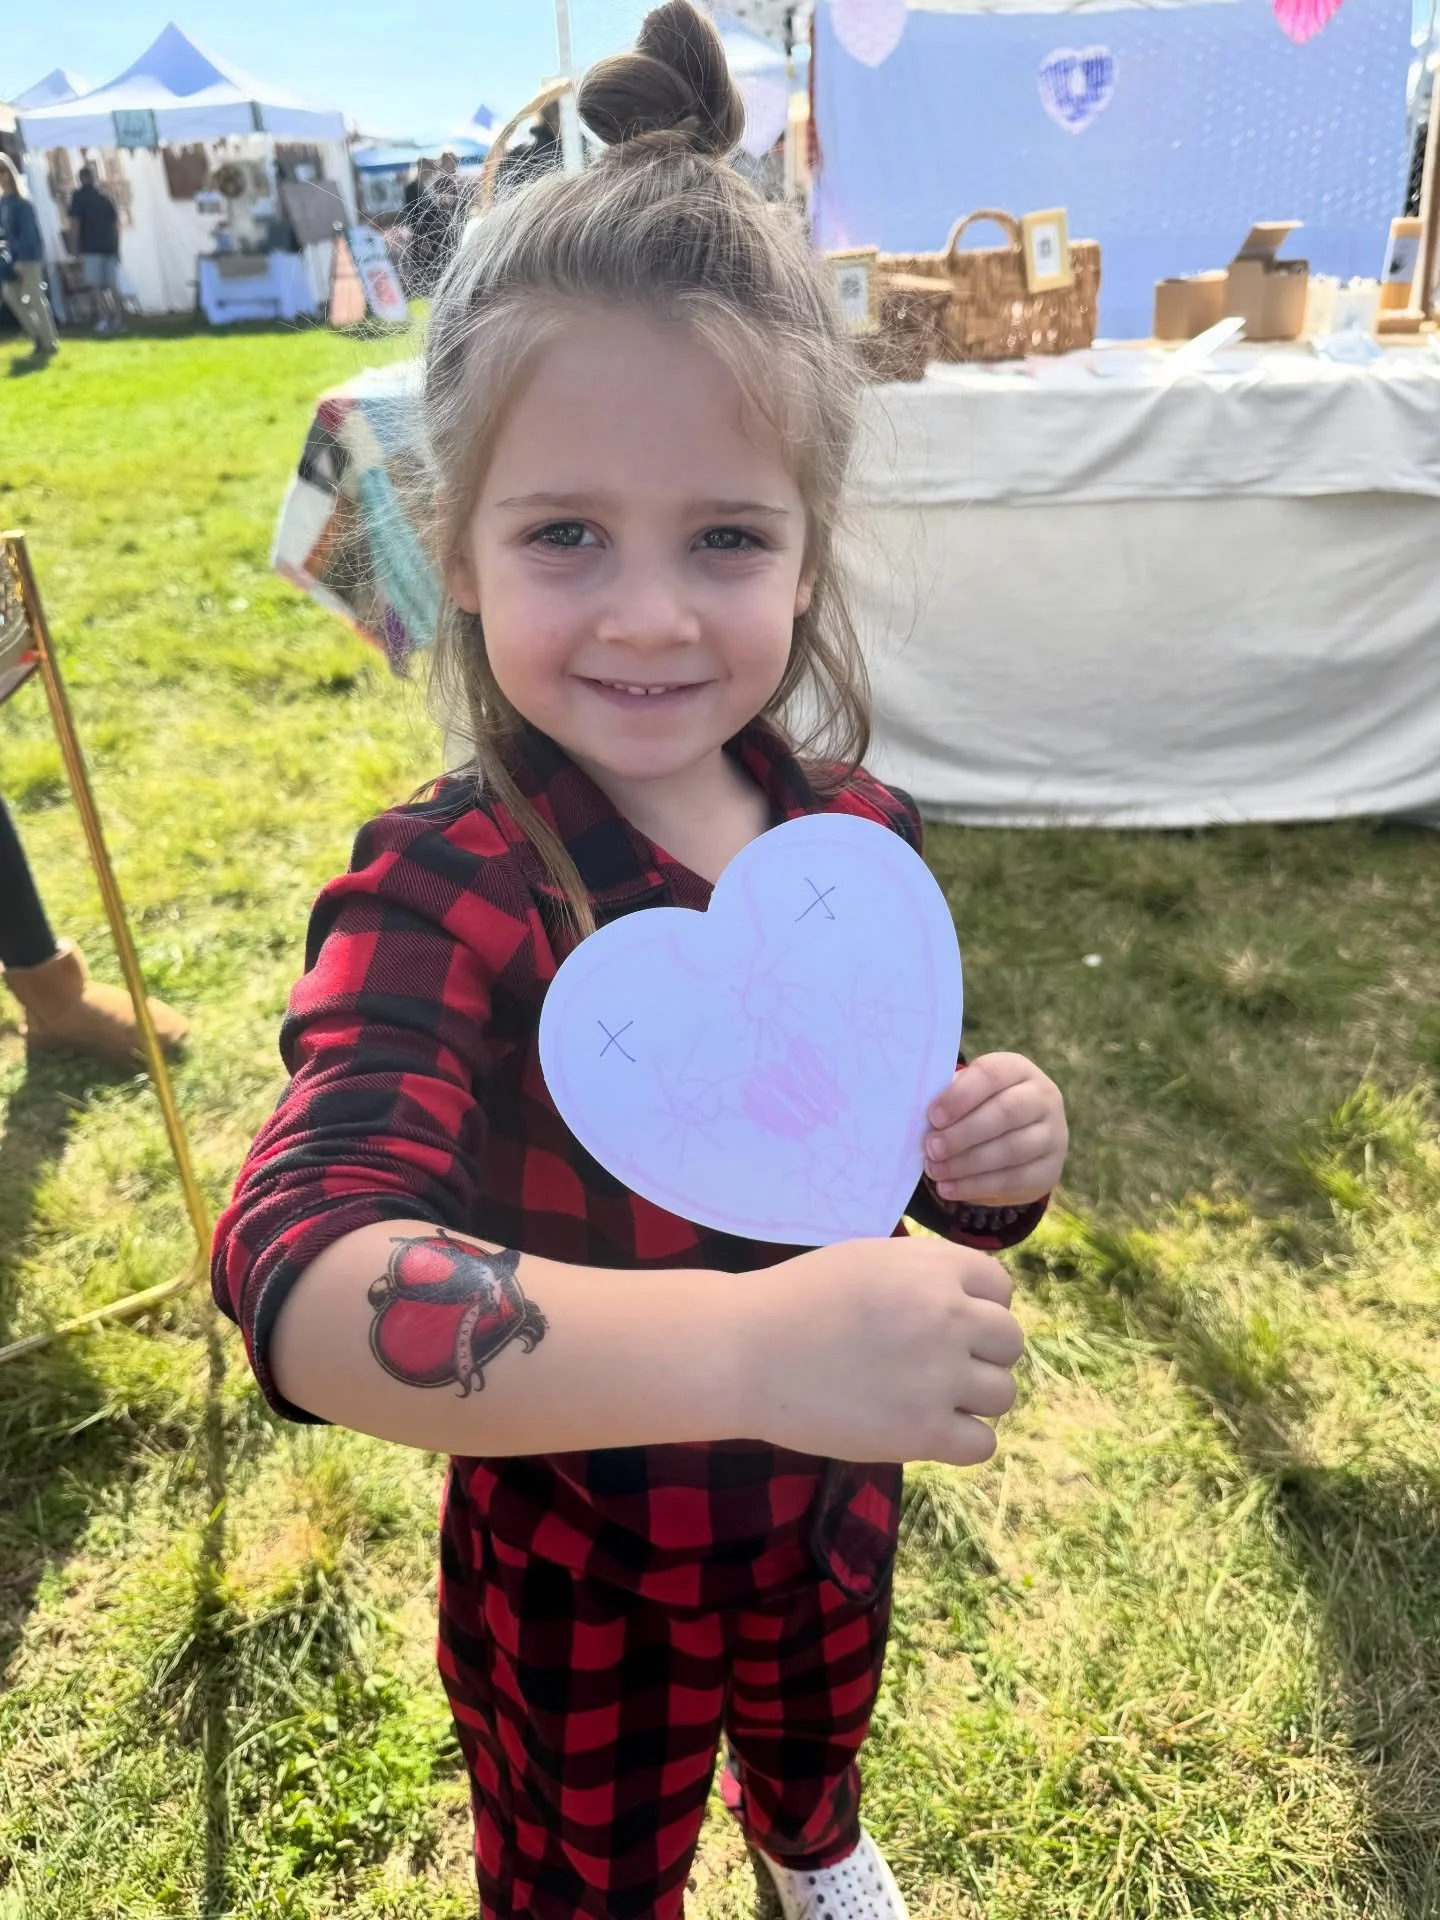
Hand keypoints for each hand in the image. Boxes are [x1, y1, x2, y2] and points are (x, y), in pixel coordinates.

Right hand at [757, 1237, 1024, 1466]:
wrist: (745, 1351)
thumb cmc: (799, 1301)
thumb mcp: (870, 1260)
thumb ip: (927, 1276)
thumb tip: (975, 1303)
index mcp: (934, 1269)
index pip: (1001, 1288)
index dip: (979, 1307)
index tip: (946, 1324)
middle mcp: (947, 1317)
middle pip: (1010, 1342)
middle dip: (981, 1353)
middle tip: (936, 1364)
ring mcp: (938, 1377)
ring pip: (1003, 1394)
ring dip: (973, 1398)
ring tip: (927, 1397)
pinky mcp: (922, 1432)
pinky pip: (982, 1443)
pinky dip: (961, 1441)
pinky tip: (924, 1429)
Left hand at [923, 1052, 1066, 1207]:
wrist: (1021, 1137)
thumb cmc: (979, 1108)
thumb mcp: (967, 1095)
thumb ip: (948, 1101)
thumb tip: (921, 1122)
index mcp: (1018, 1069)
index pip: (991, 1075)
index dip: (960, 1096)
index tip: (932, 1117)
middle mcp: (1043, 1098)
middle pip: (1005, 1113)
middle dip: (962, 1134)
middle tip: (930, 1148)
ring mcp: (1052, 1135)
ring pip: (1011, 1150)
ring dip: (966, 1164)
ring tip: (935, 1170)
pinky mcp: (1049, 1170)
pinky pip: (1014, 1180)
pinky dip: (977, 1186)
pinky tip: (950, 1188)